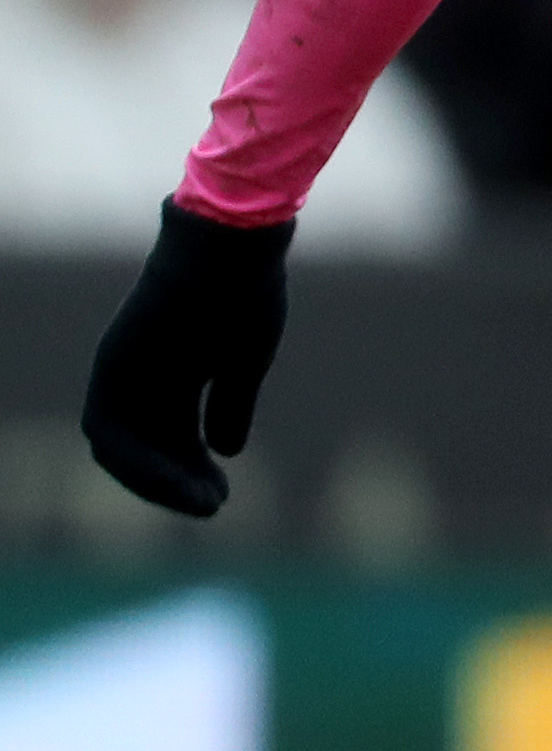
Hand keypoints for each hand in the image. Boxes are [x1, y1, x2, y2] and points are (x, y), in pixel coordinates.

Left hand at [85, 201, 295, 516]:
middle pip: (142, 449)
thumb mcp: (244, 360)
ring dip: (157, 482)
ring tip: (205, 502)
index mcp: (172, 373)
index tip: (222, 493)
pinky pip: (108, 432)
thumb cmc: (245, 294)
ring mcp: (120, 371)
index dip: (188, 471)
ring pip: (120, 448)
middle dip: (175, 482)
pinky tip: (181, 481)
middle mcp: (137, 376)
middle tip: (215, 505)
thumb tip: (226, 450)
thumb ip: (230, 405)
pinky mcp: (110, 365)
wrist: (232, 245)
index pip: (167, 438)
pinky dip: (140, 463)